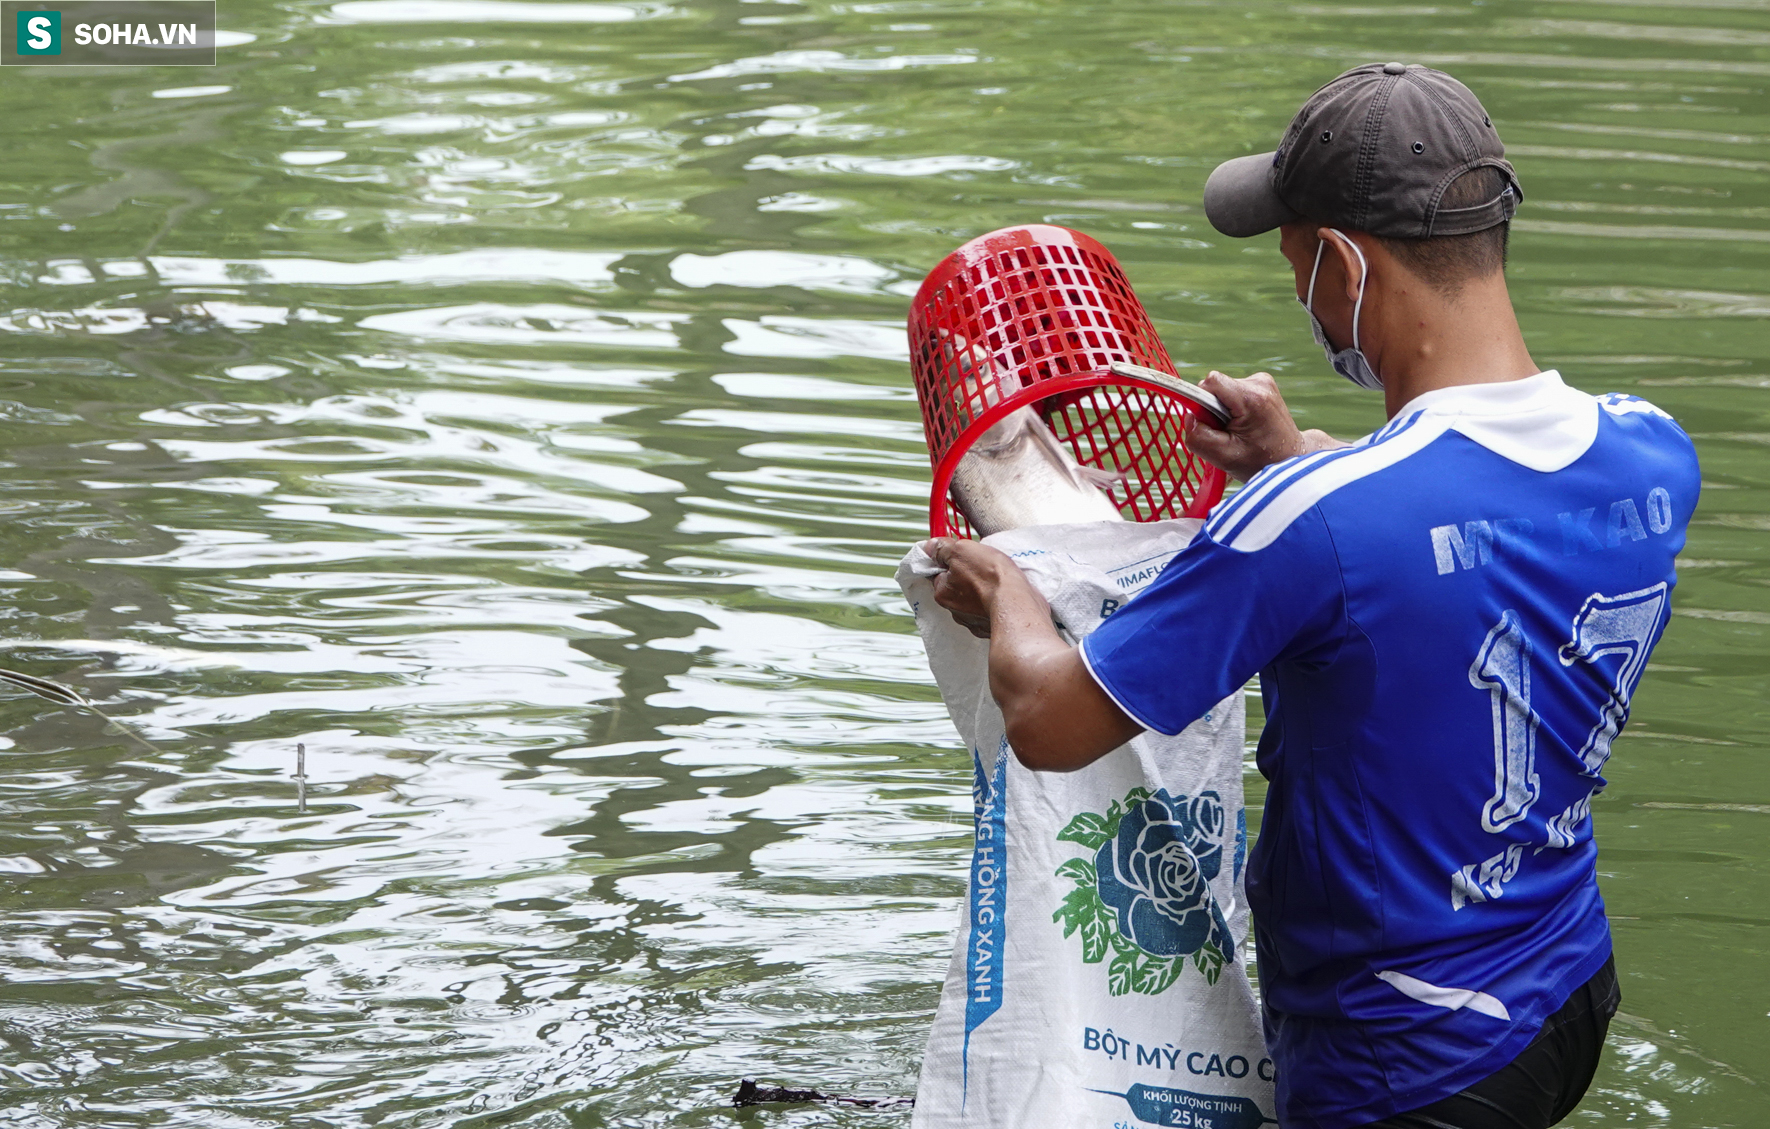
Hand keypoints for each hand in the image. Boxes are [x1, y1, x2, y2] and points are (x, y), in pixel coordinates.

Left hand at [922, 536, 1041, 638]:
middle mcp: (954, 611)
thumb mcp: (961, 550)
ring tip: (995, 580)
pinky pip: (989, 611)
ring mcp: (973, 621)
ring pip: (973, 600)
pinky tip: (1002, 594)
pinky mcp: (991, 628)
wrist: (1018, 603)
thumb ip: (943, 548)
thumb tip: (931, 546)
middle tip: (982, 566)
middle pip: (956, 587)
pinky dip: (994, 603)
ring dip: (981, 590)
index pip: (938, 573)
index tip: (962, 555)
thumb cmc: (990, 578)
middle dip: (967, 576)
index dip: (949, 561)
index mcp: (942, 593)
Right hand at [1184, 370, 1346, 480]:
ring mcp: (1263, 382)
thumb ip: (1198, 436)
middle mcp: (1259, 383)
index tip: (1210, 423)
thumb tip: (1190, 416)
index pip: (1210, 382)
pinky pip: (1233, 391)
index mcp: (1251, 398)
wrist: (1290, 457)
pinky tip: (1245, 424)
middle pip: (1216, 387)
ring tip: (1239, 431)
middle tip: (1227, 433)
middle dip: (1213, 410)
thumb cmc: (1261, 461)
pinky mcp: (1263, 384)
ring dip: (1223, 410)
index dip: (1201, 402)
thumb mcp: (1223, 457)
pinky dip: (1233, 408)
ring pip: (1223, 390)